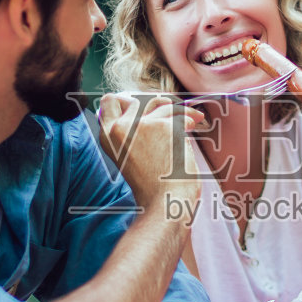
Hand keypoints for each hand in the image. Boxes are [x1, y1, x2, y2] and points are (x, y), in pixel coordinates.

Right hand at [98, 93, 204, 224]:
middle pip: (140, 98)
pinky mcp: (162, 126)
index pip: (110, 101)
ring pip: (162, 103)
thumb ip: (132, 131)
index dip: (130, 100)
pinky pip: (180, 114)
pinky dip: (190, 119)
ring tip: (191, 122)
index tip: (146, 108)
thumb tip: (149, 103)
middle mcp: (119, 128)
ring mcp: (140, 125)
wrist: (166, 203)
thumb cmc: (154, 184)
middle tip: (174, 113)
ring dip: (180, 111)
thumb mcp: (131, 155)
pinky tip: (194, 127)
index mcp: (108, 137)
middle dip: (160, 103)